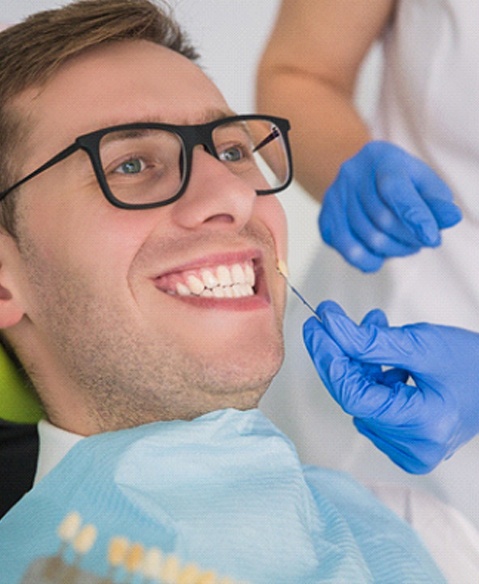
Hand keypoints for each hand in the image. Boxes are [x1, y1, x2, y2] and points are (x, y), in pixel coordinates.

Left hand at [303, 300, 478, 472]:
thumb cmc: (473, 363)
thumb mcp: (421, 345)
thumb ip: (371, 340)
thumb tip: (329, 327)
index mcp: (421, 426)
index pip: (353, 394)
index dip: (329, 358)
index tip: (315, 327)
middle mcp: (414, 448)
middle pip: (355, 397)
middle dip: (341, 355)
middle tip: (329, 321)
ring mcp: (410, 449)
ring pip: (363, 398)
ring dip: (360, 361)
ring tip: (373, 326)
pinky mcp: (407, 443)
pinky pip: (375, 405)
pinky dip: (374, 375)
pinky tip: (384, 351)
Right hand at [319, 141, 461, 271]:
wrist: (362, 177)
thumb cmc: (399, 180)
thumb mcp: (422, 181)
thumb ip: (437, 200)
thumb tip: (450, 219)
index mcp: (379, 157)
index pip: (394, 189)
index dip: (414, 216)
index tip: (431, 238)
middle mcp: (351, 174)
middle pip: (382, 219)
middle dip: (409, 238)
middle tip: (423, 241)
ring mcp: (335, 197)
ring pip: (367, 237)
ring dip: (394, 250)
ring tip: (407, 246)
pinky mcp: (325, 219)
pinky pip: (348, 249)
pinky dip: (369, 260)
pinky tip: (381, 258)